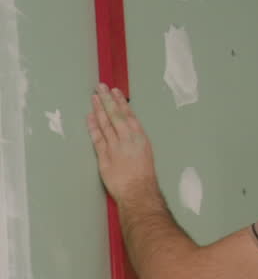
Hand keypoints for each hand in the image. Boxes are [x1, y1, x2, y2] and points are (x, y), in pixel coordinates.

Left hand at [87, 84, 156, 201]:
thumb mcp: (146, 154)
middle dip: (107, 99)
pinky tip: (89, 116)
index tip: (115, 91)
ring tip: (94, 97)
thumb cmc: (145, 177)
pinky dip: (93, 126)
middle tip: (100, 86)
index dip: (120, 102)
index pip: (128, 115)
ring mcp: (114, 146)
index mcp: (140, 137)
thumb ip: (136, 142)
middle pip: (115, 115)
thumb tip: (129, 134)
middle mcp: (127, 138)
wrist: (138, 192)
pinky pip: (97, 138)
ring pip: (105, 123)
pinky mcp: (104, 156)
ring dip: (99, 108)